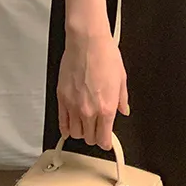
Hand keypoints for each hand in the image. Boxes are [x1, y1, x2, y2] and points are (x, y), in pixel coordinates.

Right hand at [57, 29, 128, 151]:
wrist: (87, 42)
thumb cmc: (104, 55)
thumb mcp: (121, 78)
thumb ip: (122, 99)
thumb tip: (123, 109)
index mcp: (106, 107)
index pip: (104, 138)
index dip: (106, 142)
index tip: (107, 141)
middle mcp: (89, 110)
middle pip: (90, 138)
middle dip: (95, 136)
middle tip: (98, 129)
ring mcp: (73, 106)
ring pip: (76, 133)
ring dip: (81, 132)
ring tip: (85, 126)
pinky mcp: (62, 99)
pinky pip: (62, 123)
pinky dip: (66, 129)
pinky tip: (69, 128)